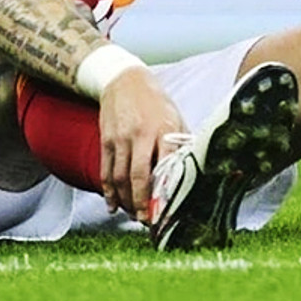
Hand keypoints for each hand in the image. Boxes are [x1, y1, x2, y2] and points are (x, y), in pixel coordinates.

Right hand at [97, 67, 186, 223]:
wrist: (124, 79)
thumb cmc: (156, 101)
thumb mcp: (175, 117)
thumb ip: (181, 144)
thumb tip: (194, 170)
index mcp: (164, 130)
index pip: (166, 165)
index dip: (166, 191)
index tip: (168, 210)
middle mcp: (141, 135)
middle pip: (138, 176)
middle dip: (142, 203)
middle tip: (147, 221)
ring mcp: (120, 138)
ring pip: (120, 178)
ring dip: (126, 201)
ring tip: (134, 216)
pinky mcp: (106, 140)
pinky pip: (106, 170)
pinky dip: (108, 191)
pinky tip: (113, 206)